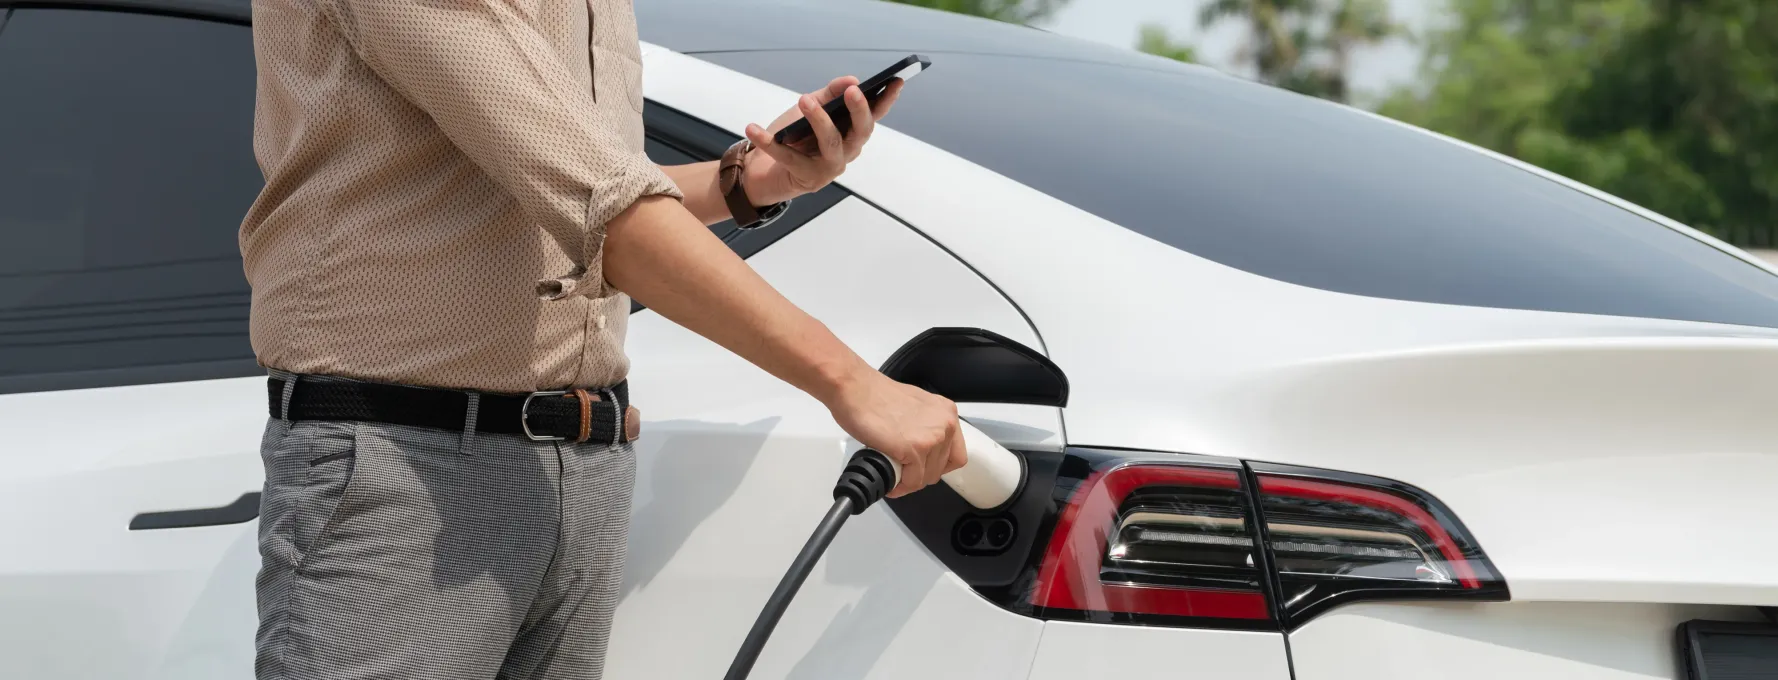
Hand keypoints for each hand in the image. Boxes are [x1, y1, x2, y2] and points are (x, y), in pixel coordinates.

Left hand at [740, 75, 904, 204]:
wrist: (764, 170)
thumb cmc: (793, 138)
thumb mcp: (810, 110)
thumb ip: (829, 95)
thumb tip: (851, 80)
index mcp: (851, 135)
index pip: (874, 116)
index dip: (887, 100)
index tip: (896, 80)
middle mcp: (846, 152)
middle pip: (860, 132)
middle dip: (859, 111)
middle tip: (851, 91)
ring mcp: (828, 168)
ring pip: (830, 144)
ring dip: (818, 120)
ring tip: (804, 100)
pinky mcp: (805, 178)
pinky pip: (787, 157)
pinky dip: (768, 142)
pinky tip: (753, 127)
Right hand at [824, 369, 965, 497]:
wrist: (855, 388)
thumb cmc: (875, 395)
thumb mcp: (915, 407)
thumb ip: (925, 426)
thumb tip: (922, 449)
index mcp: (947, 412)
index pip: (956, 454)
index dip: (937, 466)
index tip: (922, 467)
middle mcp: (945, 424)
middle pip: (941, 468)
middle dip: (920, 474)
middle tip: (902, 472)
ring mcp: (932, 438)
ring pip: (927, 477)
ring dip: (909, 481)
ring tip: (893, 473)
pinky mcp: (914, 450)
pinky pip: (912, 481)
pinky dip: (900, 485)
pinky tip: (890, 480)